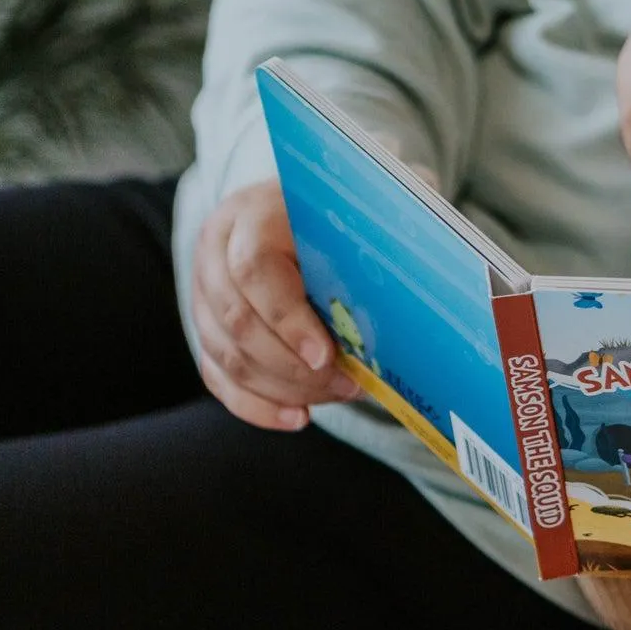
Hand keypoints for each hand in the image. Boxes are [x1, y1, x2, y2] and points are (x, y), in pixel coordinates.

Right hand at [191, 180, 362, 430]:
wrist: (308, 212)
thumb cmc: (346, 216)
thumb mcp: (364, 212)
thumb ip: (382, 234)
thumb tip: (426, 276)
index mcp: (252, 214)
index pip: (254, 269)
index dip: (287, 318)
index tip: (326, 355)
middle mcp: (216, 250)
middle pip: (237, 321)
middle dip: (293, 365)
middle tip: (347, 383)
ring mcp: (203, 292)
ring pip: (227, 355)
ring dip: (285, 387)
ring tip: (339, 392)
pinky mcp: (207, 329)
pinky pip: (219, 377)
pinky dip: (257, 406)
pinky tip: (298, 417)